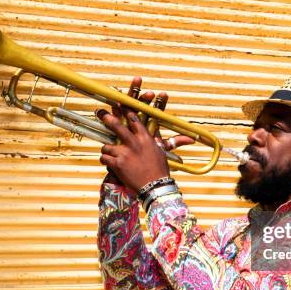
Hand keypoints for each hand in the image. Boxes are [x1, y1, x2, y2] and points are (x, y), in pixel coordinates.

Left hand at [98, 77, 192, 191]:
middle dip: (107, 118)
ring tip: (110, 154)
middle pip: (116, 125)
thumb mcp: (163, 153)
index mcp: (145, 138)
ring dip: (107, 149)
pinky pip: (104, 158)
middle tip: (100, 112)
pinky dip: (105, 160)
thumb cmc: (160, 170)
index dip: (125, 110)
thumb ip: (166, 142)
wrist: (155, 186)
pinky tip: (109, 163)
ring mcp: (124, 153)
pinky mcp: (117, 164)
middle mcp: (134, 143)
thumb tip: (190, 139)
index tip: (119, 103)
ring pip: (107, 145)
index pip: (133, 119)